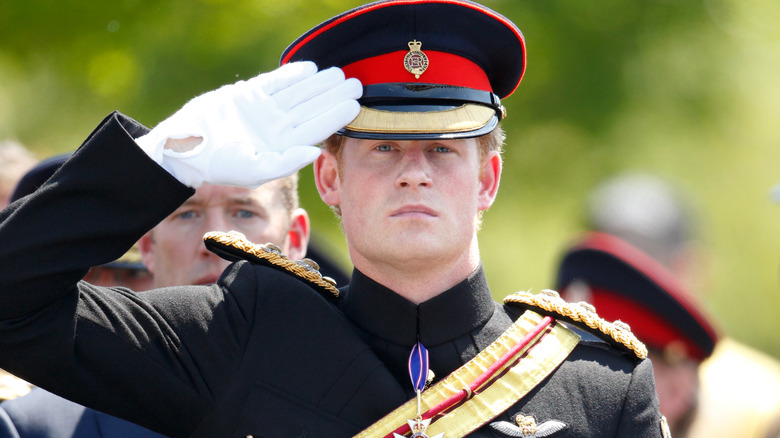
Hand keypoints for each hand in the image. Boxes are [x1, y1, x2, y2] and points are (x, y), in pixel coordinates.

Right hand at [136, 61, 361, 187]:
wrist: (186, 146)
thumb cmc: (220, 164)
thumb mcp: (255, 169)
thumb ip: (287, 161)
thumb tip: (316, 151)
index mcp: (283, 146)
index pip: (316, 129)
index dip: (335, 116)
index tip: (355, 105)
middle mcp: (277, 128)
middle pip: (311, 108)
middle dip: (333, 96)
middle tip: (356, 84)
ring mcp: (264, 110)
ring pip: (297, 93)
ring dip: (317, 83)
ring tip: (338, 73)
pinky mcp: (249, 95)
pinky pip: (275, 82)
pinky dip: (291, 74)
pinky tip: (310, 68)